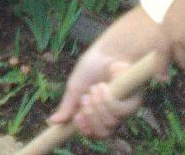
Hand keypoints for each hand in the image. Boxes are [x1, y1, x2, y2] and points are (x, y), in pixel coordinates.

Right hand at [49, 6, 169, 137]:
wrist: (107, 52)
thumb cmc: (91, 66)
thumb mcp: (75, 87)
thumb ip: (67, 106)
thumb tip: (51, 122)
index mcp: (95, 112)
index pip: (93, 132)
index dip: (85, 129)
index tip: (77, 118)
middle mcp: (110, 114)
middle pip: (102, 132)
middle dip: (90, 116)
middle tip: (85, 99)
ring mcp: (123, 110)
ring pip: (110, 123)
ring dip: (97, 105)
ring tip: (94, 89)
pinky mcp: (133, 103)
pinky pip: (119, 112)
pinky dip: (108, 99)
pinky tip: (104, 87)